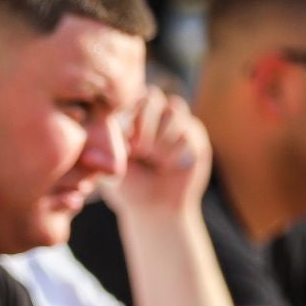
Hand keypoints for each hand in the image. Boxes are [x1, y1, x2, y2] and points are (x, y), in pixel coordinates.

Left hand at [94, 89, 211, 216]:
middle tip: (141, 151)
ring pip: (174, 109)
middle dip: (146, 123)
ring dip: (162, 138)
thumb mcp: (112, 165)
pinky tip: (170, 166)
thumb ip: (110, 142)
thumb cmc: (129, 187)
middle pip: (154, 96)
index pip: (129, 97)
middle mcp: (154, 115)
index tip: (127, 142)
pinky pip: (190, 130)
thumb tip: (113, 125)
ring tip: (154, 160)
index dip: (129, 115)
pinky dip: (177, 150)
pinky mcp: (195, 136)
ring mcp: (176, 123)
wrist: (156, 209)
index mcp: (130, 117)